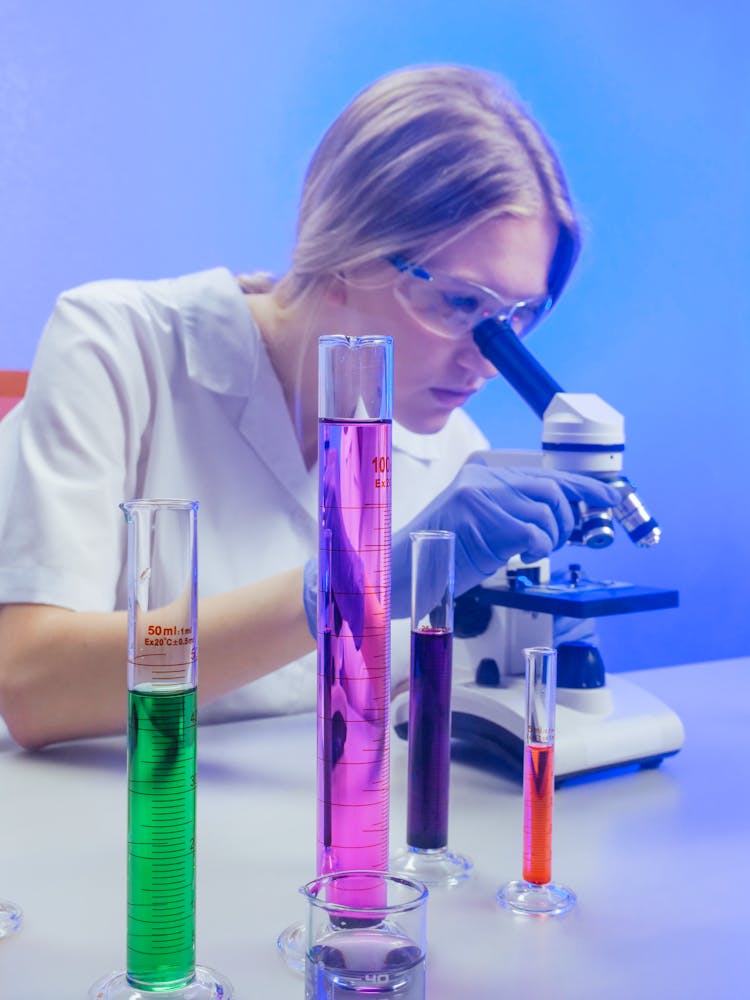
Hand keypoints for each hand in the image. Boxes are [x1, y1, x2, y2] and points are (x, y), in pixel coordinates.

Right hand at [390, 464, 620, 618]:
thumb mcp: (483, 524)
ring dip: (549, 540)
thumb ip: (515, 511)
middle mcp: (483, 478)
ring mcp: (482, 497)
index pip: (546, 473)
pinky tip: (520, 556)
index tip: (611, 498)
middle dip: (566, 520)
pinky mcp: (484, 520)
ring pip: (546, 512)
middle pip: (552, 490)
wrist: (401, 571)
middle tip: (557, 541)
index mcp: (483, 474)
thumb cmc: (441, 555)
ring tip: (530, 552)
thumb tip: (563, 515)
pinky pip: (534, 533)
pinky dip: (537, 549)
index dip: (584, 486)